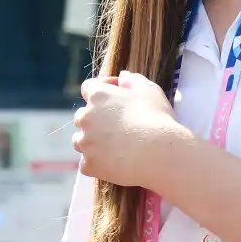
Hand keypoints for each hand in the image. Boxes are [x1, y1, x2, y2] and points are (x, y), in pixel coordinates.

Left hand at [73, 71, 188, 187]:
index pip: (88, 88)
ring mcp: (85, 142)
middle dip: (95, 120)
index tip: (117, 96)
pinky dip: (96, 164)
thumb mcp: (149, 91)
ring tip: (112, 147)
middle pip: (82, 116)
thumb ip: (133, 80)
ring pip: (79, 141)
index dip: (102, 90)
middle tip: (116, 127)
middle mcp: (85, 117)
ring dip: (91, 142)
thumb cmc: (157, 118)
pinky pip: (87, 164)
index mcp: (98, 96)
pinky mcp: (89, 164)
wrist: (160, 153)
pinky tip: (112, 164)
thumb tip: (123, 77)